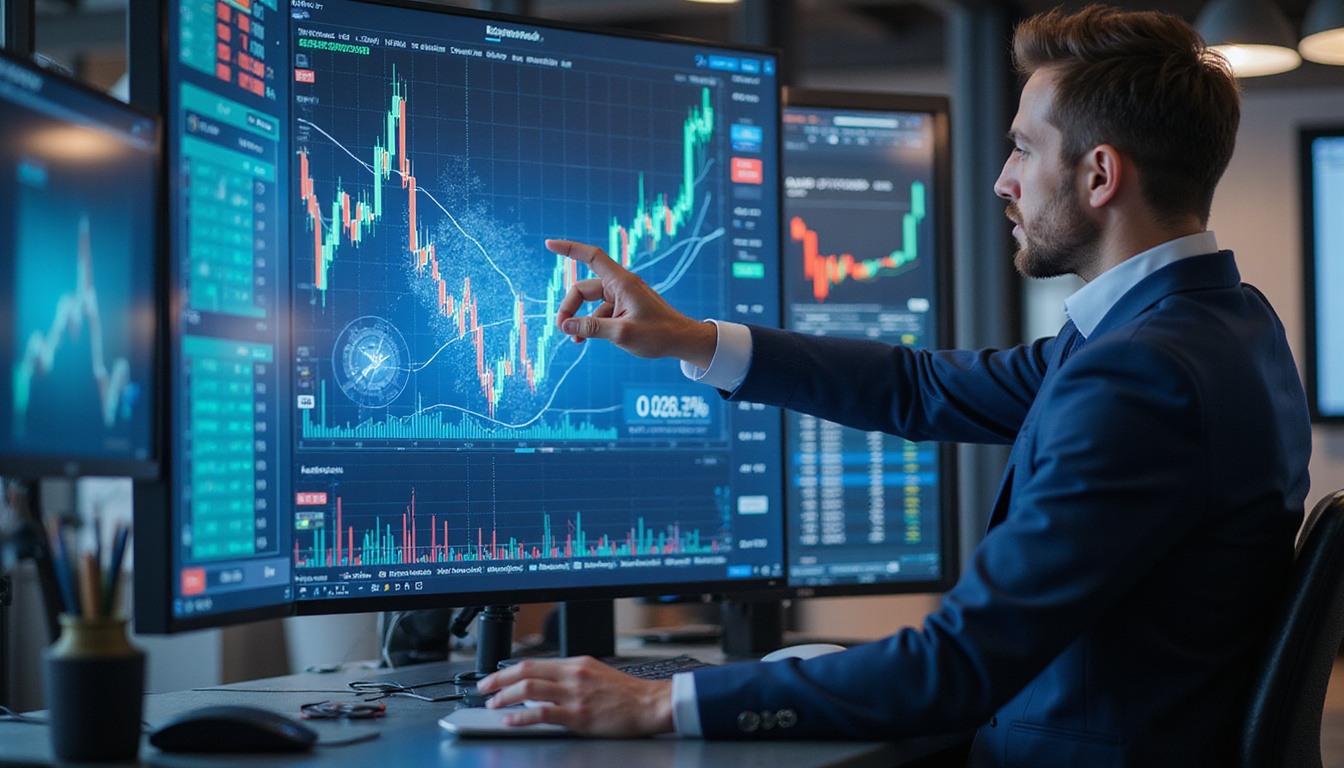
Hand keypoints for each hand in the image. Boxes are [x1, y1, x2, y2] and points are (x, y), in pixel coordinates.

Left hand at [477, 656, 674, 736]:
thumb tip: (544, 686)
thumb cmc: (627, 694)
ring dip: (505, 696)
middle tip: (484, 688)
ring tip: (493, 704)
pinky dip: (522, 716)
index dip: (508, 670)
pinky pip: (543, 713)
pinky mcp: (578, 715)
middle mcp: (572, 675)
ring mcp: (574, 694)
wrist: (650, 704)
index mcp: (575, 664)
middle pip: (525, 671)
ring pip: (529, 688)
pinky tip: (510, 720)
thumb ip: (570, 677)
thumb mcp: (596, 674)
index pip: (533, 663)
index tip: (495, 678)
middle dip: (498, 679)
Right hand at [548, 239, 716, 369]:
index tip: (549, 245)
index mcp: (621, 282)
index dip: (570, 249)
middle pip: (583, 289)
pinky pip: (599, 313)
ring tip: (573, 339)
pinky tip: (582, 340)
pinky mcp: (623, 310)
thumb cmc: (658, 334)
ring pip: (590, 304)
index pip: (592, 257)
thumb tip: (565, 325)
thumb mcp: (622, 333)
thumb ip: (592, 328)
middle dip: (570, 307)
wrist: (681, 341)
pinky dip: (590, 325)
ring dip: (579, 320)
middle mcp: (620, 286)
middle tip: (562, 328)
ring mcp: (621, 298)